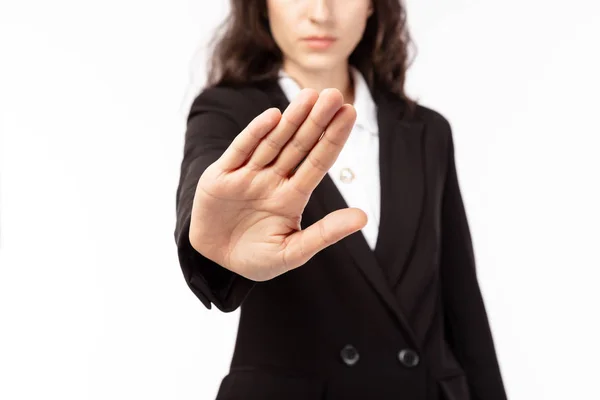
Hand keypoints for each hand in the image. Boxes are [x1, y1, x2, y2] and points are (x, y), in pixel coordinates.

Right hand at [189, 88, 366, 281]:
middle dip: (316, 121)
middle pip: (299, 145)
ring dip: (291, 119)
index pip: (318, 162)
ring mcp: (247, 175)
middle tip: (334, 94)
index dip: (333, 138)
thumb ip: (324, 234)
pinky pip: (240, 150)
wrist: (216, 262)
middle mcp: (273, 179)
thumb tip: (363, 217)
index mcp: (293, 196)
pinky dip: (255, 134)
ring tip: (310, 95)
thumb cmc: (256, 258)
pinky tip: (273, 117)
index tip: (350, 112)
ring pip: (273, 142)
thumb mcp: (292, 252)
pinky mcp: (221, 176)